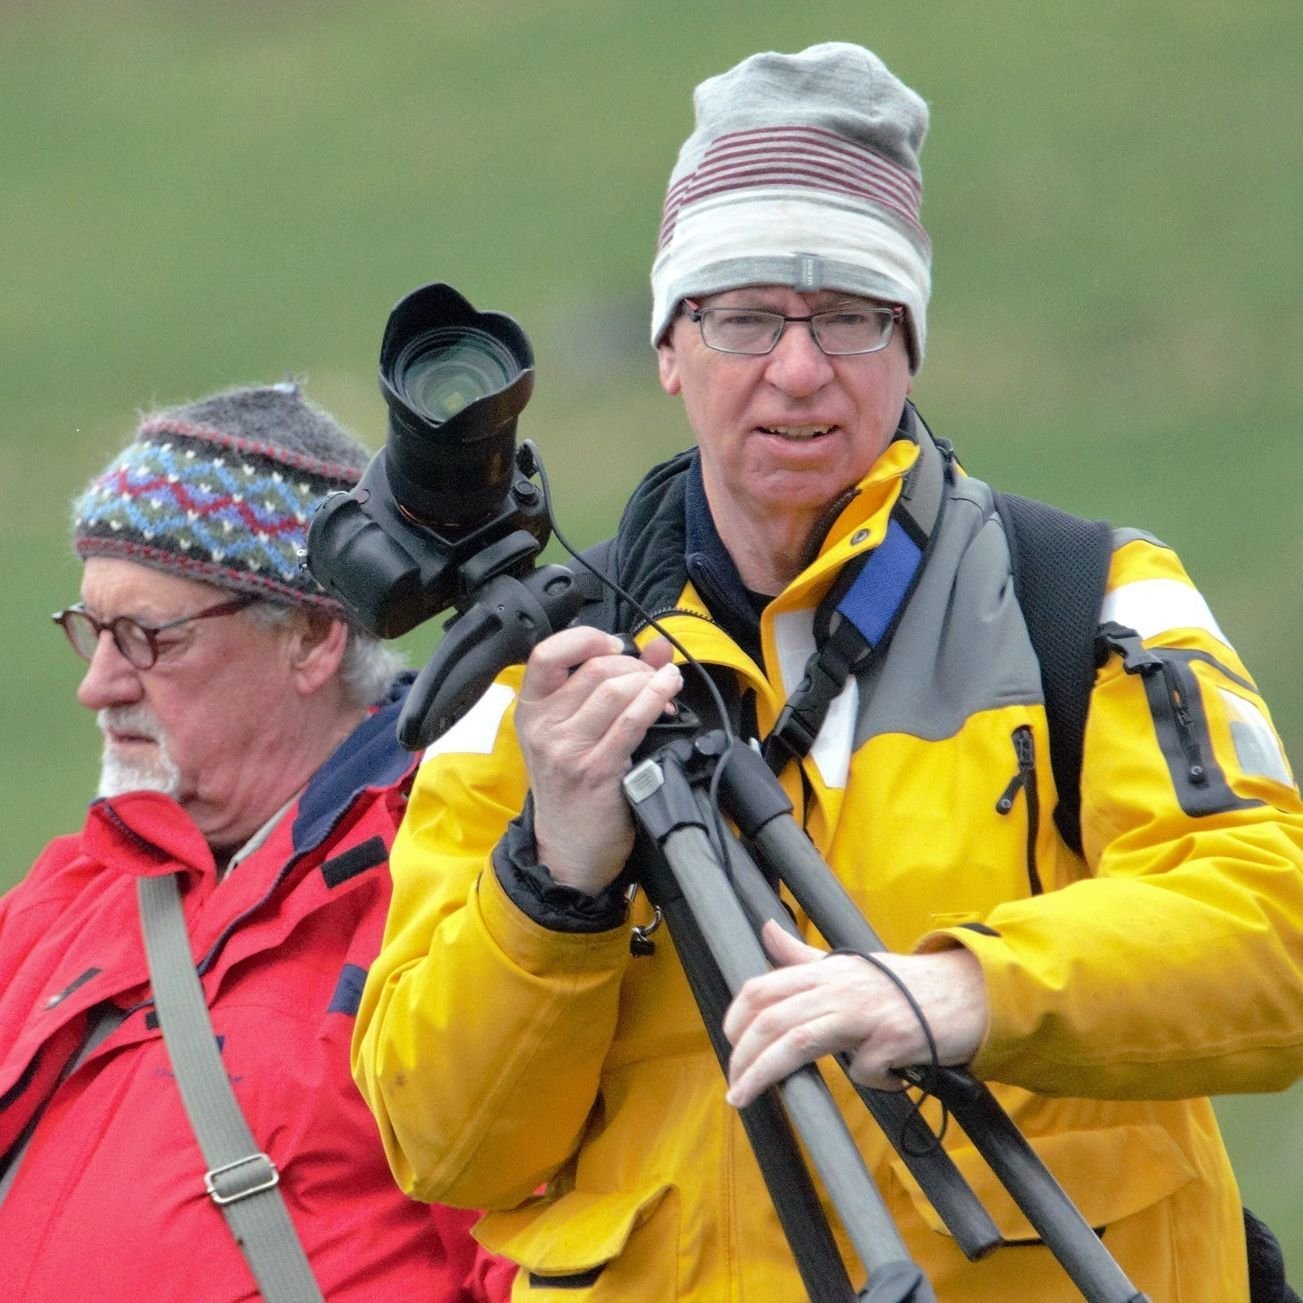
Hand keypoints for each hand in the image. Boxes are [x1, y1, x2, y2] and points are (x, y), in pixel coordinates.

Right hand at [516, 626, 680, 895]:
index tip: (615, 645)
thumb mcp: (575, 732)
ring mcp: (567, 749)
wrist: (568, 851)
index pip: (546, 653)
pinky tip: (669, 694)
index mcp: (531, 710)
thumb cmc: (573, 789)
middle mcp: (543, 727)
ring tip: (666, 686)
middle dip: (635, 666)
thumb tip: (657, 647)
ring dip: (650, 681)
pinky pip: (632, 721)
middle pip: (596, 669)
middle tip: (653, 678)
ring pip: (616, 690)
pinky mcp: (595, 770)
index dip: (586, 639)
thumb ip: (611, 684)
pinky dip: (656, 699)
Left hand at [722, 921, 988, 1106]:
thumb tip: (766, 929)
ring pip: (798, 1042)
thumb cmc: (905, 986)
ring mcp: (865, 1012)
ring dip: (763, 1073)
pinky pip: (865, 1072)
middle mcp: (839, 987)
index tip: (729, 1043)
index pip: (763, 987)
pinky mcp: (893, 1039)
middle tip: (734, 1086)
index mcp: (826, 972)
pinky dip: (874, 1080)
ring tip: (743, 1097)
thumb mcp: (851, 966)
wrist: (970, 992)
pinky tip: (891, 1073)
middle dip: (743, 1055)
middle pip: (773, 1020)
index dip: (736, 1016)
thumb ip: (803, 957)